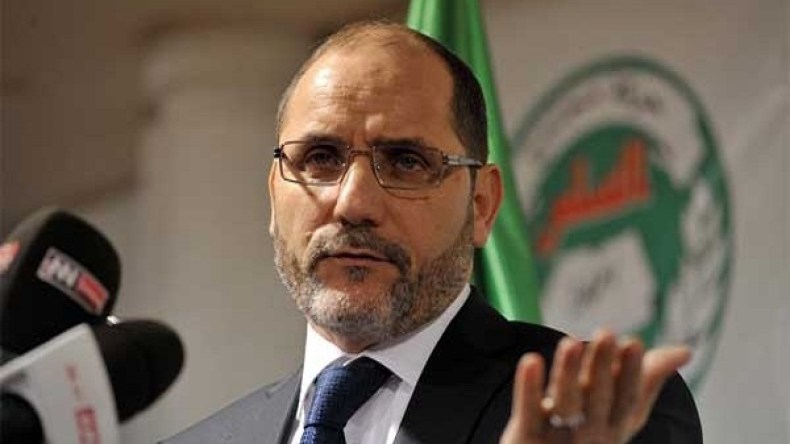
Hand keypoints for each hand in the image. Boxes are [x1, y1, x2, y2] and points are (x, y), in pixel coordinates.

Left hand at [500, 330, 690, 443]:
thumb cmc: (589, 431)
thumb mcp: (621, 411)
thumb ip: (648, 378)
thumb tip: (686, 351)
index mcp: (614, 425)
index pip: (627, 399)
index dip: (631, 372)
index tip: (634, 341)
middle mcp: (590, 433)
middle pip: (597, 398)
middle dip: (602, 367)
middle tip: (605, 332)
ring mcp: (558, 438)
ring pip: (565, 405)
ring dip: (568, 374)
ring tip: (570, 342)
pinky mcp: (526, 438)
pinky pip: (528, 412)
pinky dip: (529, 389)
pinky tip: (530, 360)